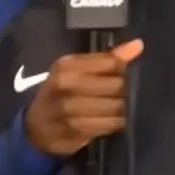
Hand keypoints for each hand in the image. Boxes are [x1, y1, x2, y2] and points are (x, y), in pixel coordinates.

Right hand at [23, 39, 143, 156]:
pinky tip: (114, 121)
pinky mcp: (75, 129)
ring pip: (114, 105)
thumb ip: (106, 59)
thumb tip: (138, 45)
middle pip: (115, 84)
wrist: (36, 128)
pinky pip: (108, 124)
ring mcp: (69, 107)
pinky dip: (116, 123)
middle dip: (125, 91)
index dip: (123, 69)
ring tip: (121, 109)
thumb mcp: (76, 71)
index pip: (110, 62)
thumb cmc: (61, 94)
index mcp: (67, 65)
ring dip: (122, 109)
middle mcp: (66, 83)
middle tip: (125, 95)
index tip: (126, 75)